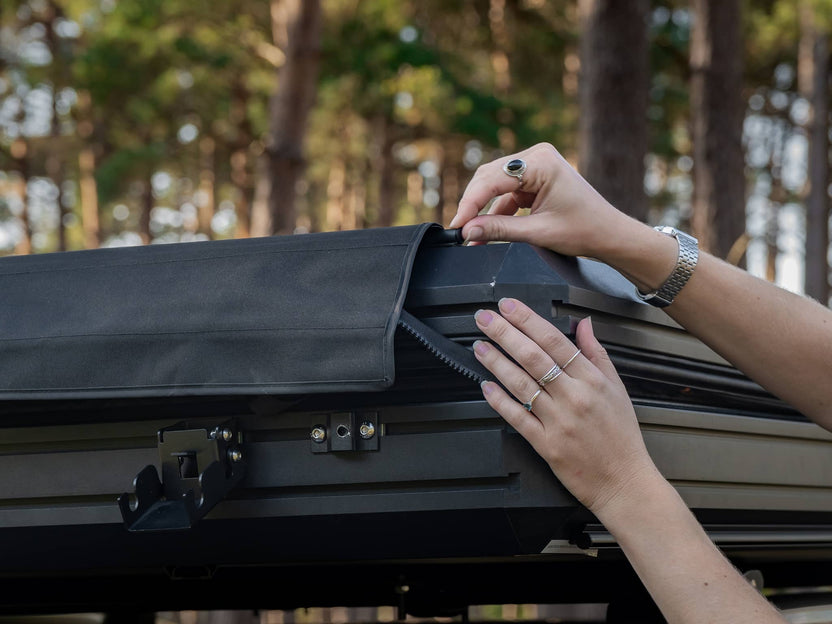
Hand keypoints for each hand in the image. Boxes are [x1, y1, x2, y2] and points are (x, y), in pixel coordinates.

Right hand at [449, 143, 629, 258]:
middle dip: (474, 205)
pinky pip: (507, 193)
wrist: (609, 234)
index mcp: (541, 162)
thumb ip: (499, 230)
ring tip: (471, 235)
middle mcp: (537, 156)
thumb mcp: (537, 233)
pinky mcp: (535, 179)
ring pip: (495, 186)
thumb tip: (468, 231)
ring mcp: (536, 165)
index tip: (457, 225)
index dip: (471, 203)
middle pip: (490, 178)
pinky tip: (486, 231)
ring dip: (483, 210)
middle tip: (460, 231)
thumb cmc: (584, 230)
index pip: (492, 179)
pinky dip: (497, 212)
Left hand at [473, 297, 660, 515]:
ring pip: (521, 384)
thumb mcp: (617, 388)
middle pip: (533, 357)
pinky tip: (485, 386)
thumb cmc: (621, 436)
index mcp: (592, 380)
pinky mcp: (546, 444)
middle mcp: (574, 397)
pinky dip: (500, 401)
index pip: (554, 340)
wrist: (624, 483)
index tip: (508, 306)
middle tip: (483, 318)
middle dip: (504, 333)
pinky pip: (518, 418)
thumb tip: (584, 323)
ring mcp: (558, 421)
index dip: (528, 320)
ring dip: (496, 362)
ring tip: (479, 346)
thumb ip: (597, 353)